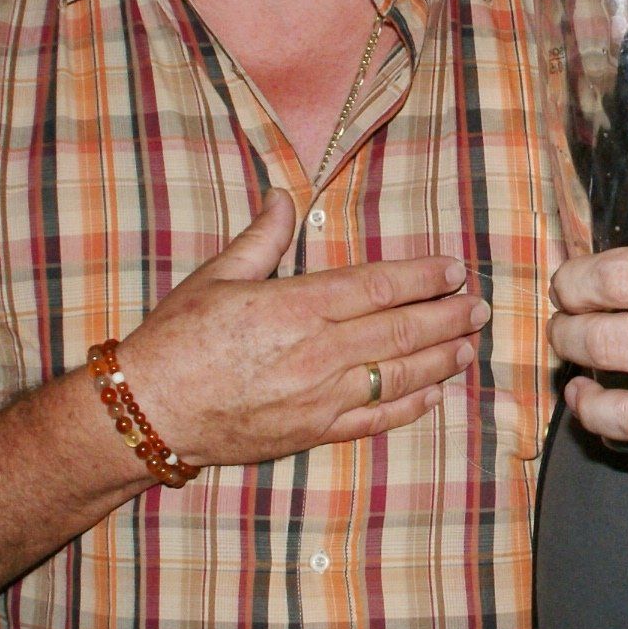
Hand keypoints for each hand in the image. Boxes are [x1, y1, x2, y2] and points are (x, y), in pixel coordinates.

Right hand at [115, 192, 486, 464]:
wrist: (148, 412)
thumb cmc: (177, 340)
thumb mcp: (216, 277)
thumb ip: (261, 238)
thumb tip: (282, 195)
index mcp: (296, 307)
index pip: (377, 287)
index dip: (423, 277)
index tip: (454, 269)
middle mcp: (317, 353)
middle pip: (399, 331)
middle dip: (447, 316)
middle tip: (480, 307)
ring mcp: (319, 398)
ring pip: (397, 376)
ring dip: (440, 360)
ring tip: (469, 346)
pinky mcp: (312, 433)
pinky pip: (373, 420)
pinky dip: (408, 408)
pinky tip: (434, 395)